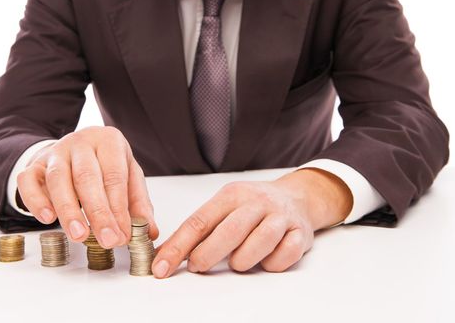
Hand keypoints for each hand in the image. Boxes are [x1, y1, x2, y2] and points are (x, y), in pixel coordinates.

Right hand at [16, 126, 158, 247]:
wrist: (73, 148)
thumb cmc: (104, 165)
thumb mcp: (128, 176)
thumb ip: (139, 203)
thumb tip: (149, 231)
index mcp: (108, 141)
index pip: (114, 176)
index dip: (119, 208)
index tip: (123, 235)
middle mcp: (80, 142)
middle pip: (87, 177)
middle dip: (99, 212)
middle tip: (108, 240)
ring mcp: (55, 152)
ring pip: (58, 179)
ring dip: (69, 210)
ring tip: (79, 235)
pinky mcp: (33, 165)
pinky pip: (28, 181)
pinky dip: (36, 200)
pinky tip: (48, 218)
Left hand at [151, 168, 352, 277]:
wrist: (297, 196)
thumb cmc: (253, 205)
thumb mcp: (224, 207)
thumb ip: (199, 229)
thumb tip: (165, 255)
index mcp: (232, 195)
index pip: (199, 221)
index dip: (178, 247)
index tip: (161, 267)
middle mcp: (257, 202)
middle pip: (229, 232)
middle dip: (207, 255)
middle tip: (198, 267)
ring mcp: (281, 217)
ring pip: (259, 244)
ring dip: (243, 260)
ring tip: (238, 261)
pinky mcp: (301, 233)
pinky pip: (284, 256)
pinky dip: (272, 264)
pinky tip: (266, 258)